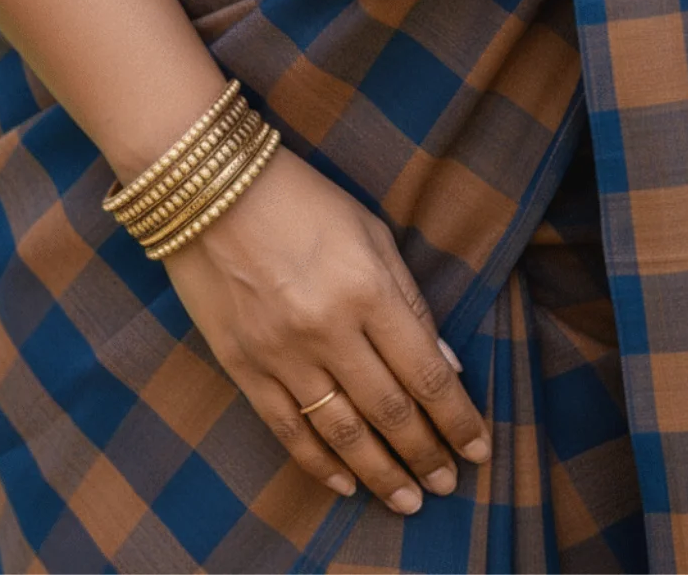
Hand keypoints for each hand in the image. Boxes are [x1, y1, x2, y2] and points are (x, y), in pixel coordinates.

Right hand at [162, 144, 489, 513]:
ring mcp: (280, 352)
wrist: (207, 186)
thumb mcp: (370, 231)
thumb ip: (408, 298)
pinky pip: (287, 428)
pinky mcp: (242, 364)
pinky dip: (319, 463)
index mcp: (367, 289)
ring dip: (382, 474)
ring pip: (343, 433)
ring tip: (409, 500)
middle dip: (427, 455)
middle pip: (390, 412)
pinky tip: (347, 483)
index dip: (458, 420)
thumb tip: (443, 364)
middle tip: (448, 484)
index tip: (479, 450)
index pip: (426, 374)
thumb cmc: (300, 197)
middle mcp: (327, 329)